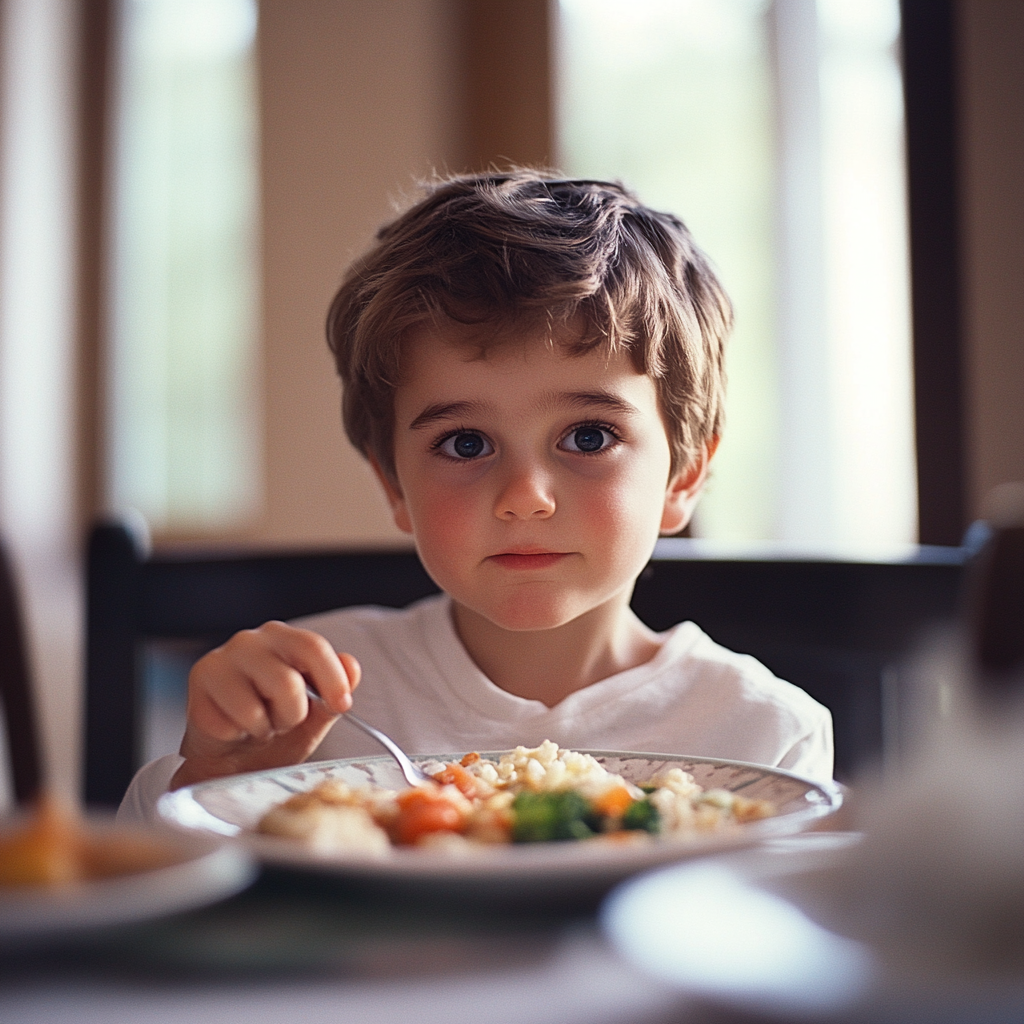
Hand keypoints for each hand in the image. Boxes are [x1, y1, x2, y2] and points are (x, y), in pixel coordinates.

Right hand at [169, 621, 360, 788]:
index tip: (341, 704)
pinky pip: (232, 721)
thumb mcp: (313, 715)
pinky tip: (234, 729)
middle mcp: (250, 640)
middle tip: (286, 722)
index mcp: (283, 638)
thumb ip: (335, 691)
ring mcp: (221, 659)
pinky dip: (240, 734)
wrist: (228, 760)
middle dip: (294, 713)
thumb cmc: (273, 730)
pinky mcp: (199, 681)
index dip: (333, 679)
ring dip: (266, 726)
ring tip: (259, 725)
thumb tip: (351, 667)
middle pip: (288, 680)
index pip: (314, 647)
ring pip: (258, 706)